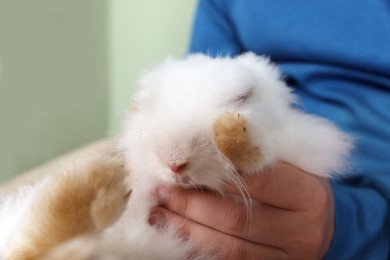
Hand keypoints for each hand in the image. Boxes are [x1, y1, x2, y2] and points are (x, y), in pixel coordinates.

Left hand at [149, 162, 334, 258]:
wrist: (321, 221)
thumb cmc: (297, 183)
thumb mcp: (290, 162)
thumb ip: (258, 152)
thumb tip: (206, 140)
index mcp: (308, 194)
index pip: (258, 179)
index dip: (218, 170)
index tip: (185, 162)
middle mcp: (302, 229)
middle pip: (237, 216)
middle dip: (191, 203)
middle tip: (161, 190)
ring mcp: (287, 255)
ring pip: (229, 245)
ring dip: (187, 228)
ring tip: (159, 213)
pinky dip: (200, 246)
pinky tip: (177, 233)